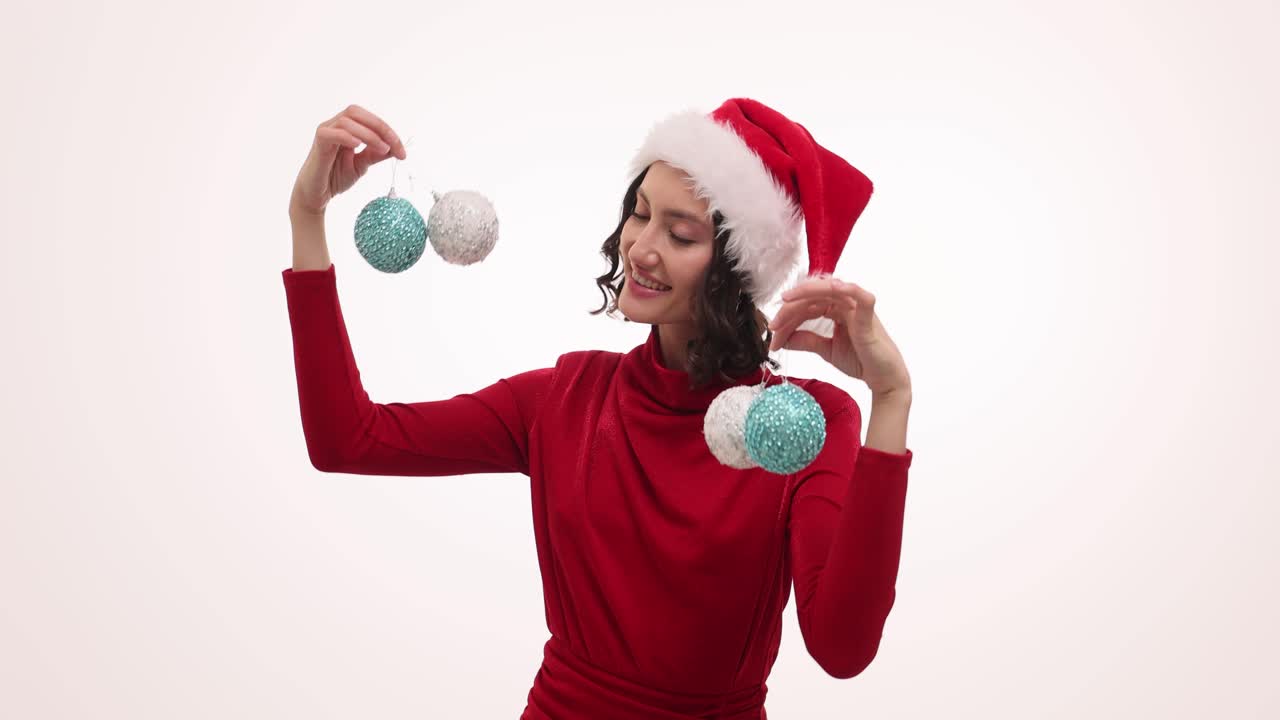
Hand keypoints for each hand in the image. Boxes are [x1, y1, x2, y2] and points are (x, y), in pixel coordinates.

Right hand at [289, 104, 406, 216]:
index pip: (369, 119)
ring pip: (346, 121)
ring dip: (368, 134)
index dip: (388, 131)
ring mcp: (325, 133)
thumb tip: (395, 148)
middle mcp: (334, 126)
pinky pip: (330, 133)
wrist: (316, 196)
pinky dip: (346, 136)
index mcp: (346, 129)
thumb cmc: (335, 178)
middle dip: (380, 127)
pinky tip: (358, 146)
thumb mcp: (362, 165)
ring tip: (382, 149)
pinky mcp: (318, 144)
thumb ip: (375, 154)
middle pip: (356, 112)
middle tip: (394, 146)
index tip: (402, 152)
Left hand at [767, 277, 911, 396]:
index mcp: (836, 309)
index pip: (806, 305)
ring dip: (805, 294)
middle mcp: (846, 303)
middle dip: (789, 310)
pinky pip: (860, 295)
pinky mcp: (869, 315)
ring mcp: (858, 307)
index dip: (787, 318)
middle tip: (773, 326)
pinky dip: (846, 289)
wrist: (882, 379)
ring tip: (786, 302)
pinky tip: (831, 288)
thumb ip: (805, 340)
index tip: (773, 337)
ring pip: (829, 290)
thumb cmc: (860, 361)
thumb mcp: (825, 349)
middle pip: (813, 296)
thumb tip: (782, 339)